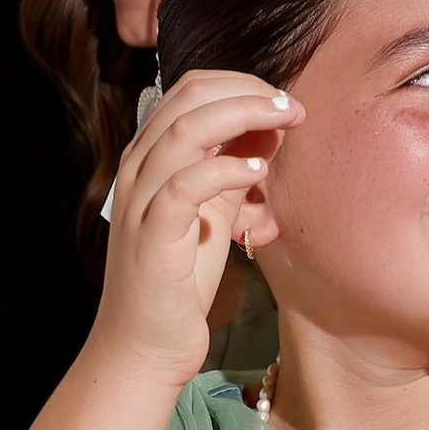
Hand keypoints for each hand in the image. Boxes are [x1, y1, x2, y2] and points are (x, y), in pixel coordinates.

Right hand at [90, 69, 296, 390]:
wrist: (145, 345)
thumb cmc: (180, 280)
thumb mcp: (212, 213)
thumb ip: (231, 170)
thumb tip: (270, 129)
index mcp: (150, 158)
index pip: (190, 90)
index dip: (240, 84)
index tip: (281, 102)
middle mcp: (137, 170)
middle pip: (188, 96)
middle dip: (247, 91)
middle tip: (291, 106)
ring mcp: (140, 200)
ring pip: (186, 129)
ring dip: (243, 115)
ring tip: (285, 122)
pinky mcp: (151, 234)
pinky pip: (186, 185)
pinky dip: (225, 169)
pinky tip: (257, 172)